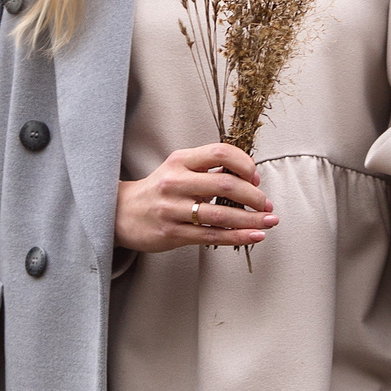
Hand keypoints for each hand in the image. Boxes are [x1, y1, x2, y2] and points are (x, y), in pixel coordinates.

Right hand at [114, 143, 277, 252]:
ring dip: (251, 219)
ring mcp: (173, 209)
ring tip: (270, 221)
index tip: (255, 176)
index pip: (219, 153)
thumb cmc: (157, 189)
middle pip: (225, 186)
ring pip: (221, 215)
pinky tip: (255, 236)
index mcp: (180, 161)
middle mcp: (176, 182)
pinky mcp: (173, 233)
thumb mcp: (178, 169)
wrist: (121, 213)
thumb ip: (207, 168)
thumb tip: (246, 173)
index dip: (244, 163)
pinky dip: (238, 237)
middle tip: (267, 204)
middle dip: (254, 196)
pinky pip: (212, 236)